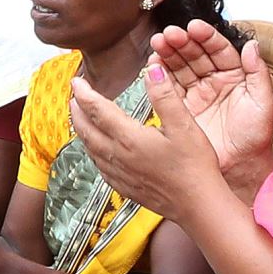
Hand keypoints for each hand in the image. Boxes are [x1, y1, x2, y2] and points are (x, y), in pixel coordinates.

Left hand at [71, 63, 234, 218]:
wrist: (199, 205)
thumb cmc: (195, 166)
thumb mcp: (184, 125)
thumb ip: (165, 95)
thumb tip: (152, 68)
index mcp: (130, 138)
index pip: (98, 111)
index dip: (84, 94)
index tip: (76, 81)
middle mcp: (119, 157)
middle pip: (87, 130)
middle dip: (77, 111)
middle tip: (74, 97)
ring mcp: (120, 175)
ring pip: (90, 150)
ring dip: (82, 132)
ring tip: (80, 120)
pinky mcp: (126, 188)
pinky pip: (100, 167)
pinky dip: (92, 153)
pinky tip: (97, 152)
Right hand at [148, 22, 272, 197]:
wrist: (240, 168)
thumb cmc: (255, 139)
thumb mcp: (263, 103)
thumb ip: (258, 73)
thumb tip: (252, 46)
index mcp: (235, 76)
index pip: (219, 49)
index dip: (206, 37)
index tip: (195, 27)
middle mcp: (214, 82)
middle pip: (195, 54)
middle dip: (182, 42)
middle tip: (171, 34)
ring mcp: (197, 94)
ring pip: (180, 67)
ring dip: (168, 54)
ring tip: (158, 44)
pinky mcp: (183, 108)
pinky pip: (169, 87)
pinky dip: (160, 75)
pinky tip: (154, 64)